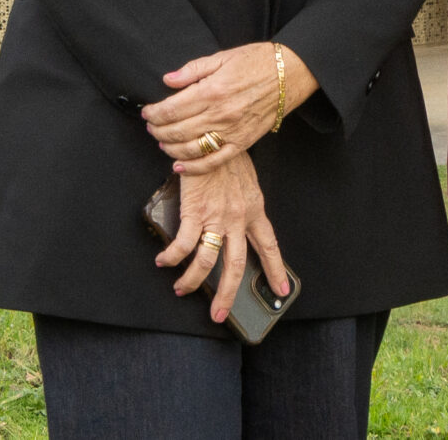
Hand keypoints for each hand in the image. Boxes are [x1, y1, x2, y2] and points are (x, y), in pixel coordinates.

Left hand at [143, 42, 319, 174]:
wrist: (290, 73)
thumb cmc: (257, 61)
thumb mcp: (222, 57)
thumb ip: (193, 70)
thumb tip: (168, 80)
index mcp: (212, 90)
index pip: (171, 109)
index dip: (154, 113)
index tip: (147, 112)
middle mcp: (220, 114)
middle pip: (177, 131)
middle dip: (157, 131)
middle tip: (151, 127)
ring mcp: (232, 131)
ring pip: (191, 149)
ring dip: (170, 148)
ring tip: (162, 142)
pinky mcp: (242, 143)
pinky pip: (214, 161)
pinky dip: (194, 167)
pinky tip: (179, 166)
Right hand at [151, 152, 291, 318]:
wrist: (212, 133)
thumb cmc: (226, 153)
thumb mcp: (244, 180)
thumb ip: (241, 203)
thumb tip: (231, 221)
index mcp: (254, 209)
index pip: (269, 245)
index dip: (276, 269)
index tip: (282, 290)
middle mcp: (238, 217)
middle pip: (235, 266)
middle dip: (227, 295)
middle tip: (219, 314)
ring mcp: (216, 216)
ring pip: (207, 262)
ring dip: (193, 281)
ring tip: (182, 289)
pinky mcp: (194, 211)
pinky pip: (183, 245)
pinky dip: (172, 258)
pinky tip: (165, 261)